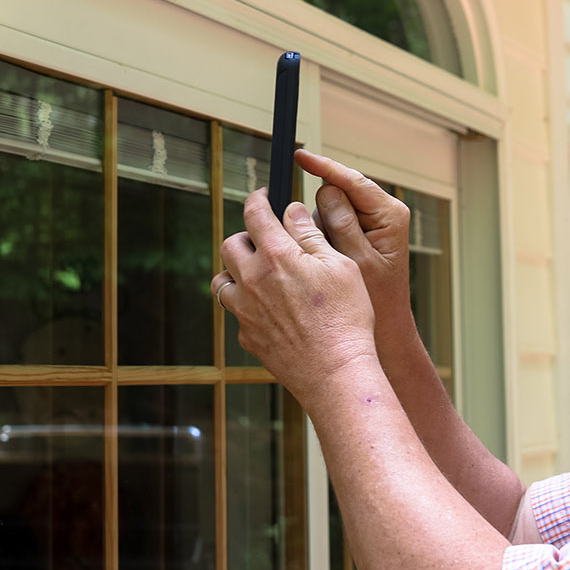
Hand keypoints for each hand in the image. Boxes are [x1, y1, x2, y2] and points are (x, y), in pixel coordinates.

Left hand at [213, 189, 378, 403]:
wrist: (336, 373)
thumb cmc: (346, 318)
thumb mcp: (340, 265)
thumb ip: (311, 234)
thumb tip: (292, 210)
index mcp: (276, 256)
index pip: (254, 213)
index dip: (258, 199)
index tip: (264, 197)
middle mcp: (252, 280)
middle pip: (231, 244)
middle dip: (247, 236)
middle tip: (268, 240)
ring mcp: (244, 311)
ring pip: (223, 280)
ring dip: (238, 272)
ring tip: (262, 275)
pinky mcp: (246, 337)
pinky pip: (237, 312)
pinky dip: (247, 305)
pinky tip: (272, 310)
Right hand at [295, 150, 411, 322]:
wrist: (386, 328)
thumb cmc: (377, 300)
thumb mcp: (358, 262)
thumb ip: (343, 224)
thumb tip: (327, 190)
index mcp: (390, 215)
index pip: (352, 181)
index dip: (324, 167)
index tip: (300, 157)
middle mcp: (381, 214)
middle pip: (336, 194)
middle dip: (321, 215)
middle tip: (323, 247)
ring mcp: (368, 224)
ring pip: (327, 211)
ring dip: (319, 231)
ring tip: (327, 262)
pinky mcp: (356, 236)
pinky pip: (327, 227)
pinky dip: (319, 239)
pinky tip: (324, 261)